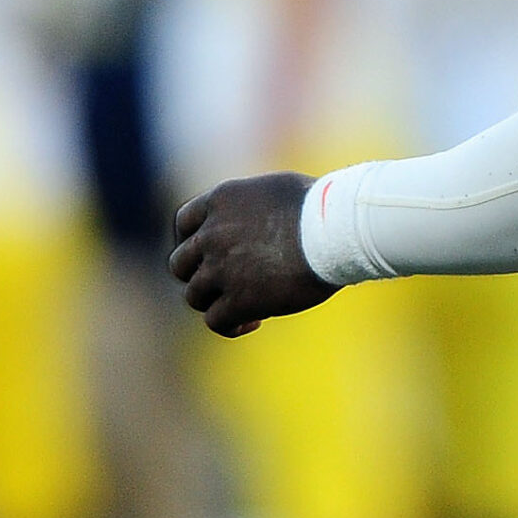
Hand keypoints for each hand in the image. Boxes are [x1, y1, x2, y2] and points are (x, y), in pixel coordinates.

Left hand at [168, 171, 336, 336]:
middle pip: (180, 264)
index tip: (209, 253)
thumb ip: (252, 207)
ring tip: (244, 307)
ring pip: (194, 296)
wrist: (336, 229)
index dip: (193, 241)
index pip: (184, 223)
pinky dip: (230, 326)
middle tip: (226, 283)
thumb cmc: (322, 207)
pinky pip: (215, 321)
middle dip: (199, 275)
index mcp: (221, 200)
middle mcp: (212, 233)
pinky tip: (253, 322)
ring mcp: (220, 268)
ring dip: (215, 302)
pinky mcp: (237, 300)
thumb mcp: (277, 191)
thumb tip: (254, 223)